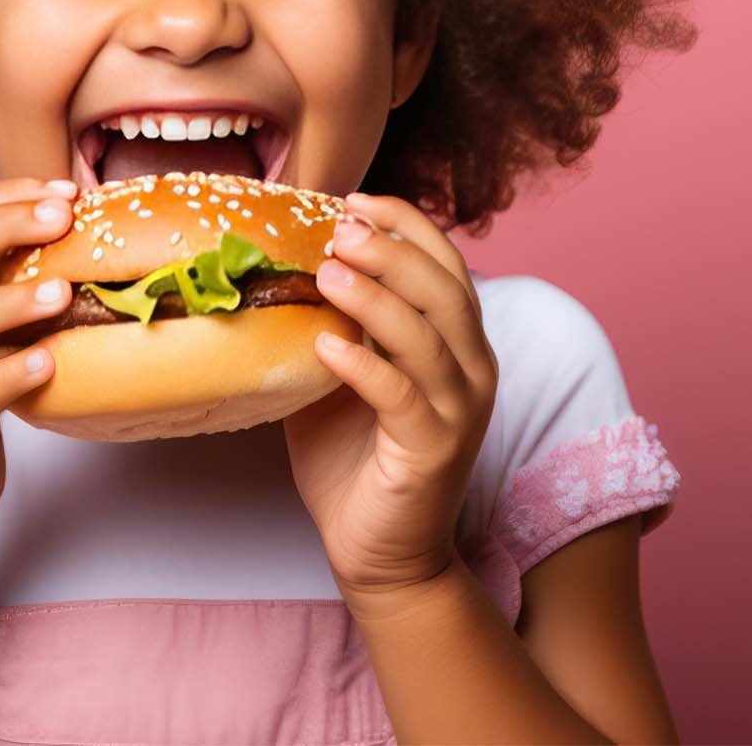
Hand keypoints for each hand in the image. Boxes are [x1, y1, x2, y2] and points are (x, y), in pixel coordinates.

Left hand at [283, 190, 497, 605]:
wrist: (378, 550)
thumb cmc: (353, 453)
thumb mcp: (340, 368)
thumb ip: (332, 317)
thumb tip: (279, 259)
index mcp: (456, 340)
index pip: (446, 261)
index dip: (406, 223)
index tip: (355, 200)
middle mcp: (471, 368)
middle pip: (444, 288)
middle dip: (392, 249)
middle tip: (339, 229)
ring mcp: (458, 411)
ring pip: (429, 336)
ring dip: (378, 297)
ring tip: (327, 273)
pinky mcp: (433, 451)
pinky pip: (403, 397)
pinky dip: (365, 365)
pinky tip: (325, 347)